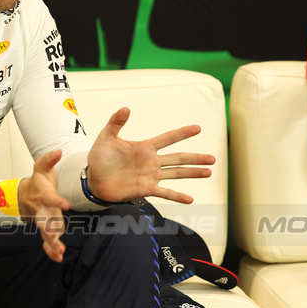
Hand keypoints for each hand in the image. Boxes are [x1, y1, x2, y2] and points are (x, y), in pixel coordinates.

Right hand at [17, 149, 69, 260]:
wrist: (26, 194)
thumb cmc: (38, 181)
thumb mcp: (42, 167)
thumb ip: (49, 159)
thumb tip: (59, 150)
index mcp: (43, 195)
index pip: (50, 198)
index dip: (57, 201)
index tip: (65, 205)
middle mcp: (42, 210)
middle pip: (44, 220)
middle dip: (49, 229)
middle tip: (55, 236)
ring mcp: (43, 220)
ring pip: (45, 234)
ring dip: (51, 244)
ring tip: (59, 252)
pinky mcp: (46, 228)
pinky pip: (46, 241)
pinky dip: (51, 250)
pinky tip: (58, 258)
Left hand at [85, 107, 214, 203]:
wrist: (94, 180)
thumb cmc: (100, 158)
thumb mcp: (106, 138)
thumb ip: (116, 123)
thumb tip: (126, 108)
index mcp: (145, 147)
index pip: (168, 138)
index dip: (182, 133)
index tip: (198, 128)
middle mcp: (152, 161)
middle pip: (179, 158)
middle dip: (196, 158)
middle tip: (213, 158)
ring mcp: (151, 176)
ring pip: (176, 174)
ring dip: (193, 174)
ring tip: (209, 172)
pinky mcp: (146, 189)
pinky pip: (165, 193)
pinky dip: (178, 196)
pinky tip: (190, 199)